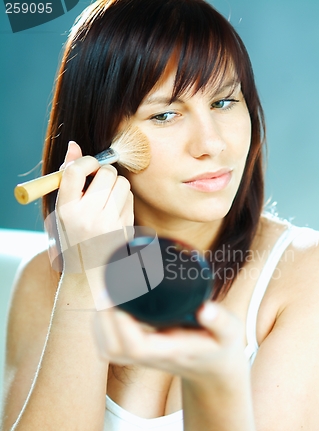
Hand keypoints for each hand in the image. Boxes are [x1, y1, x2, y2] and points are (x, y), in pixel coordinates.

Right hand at [55, 141, 133, 273]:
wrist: (88, 271)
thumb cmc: (73, 235)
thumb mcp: (62, 210)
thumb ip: (69, 178)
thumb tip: (74, 145)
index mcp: (66, 210)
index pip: (75, 171)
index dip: (84, 161)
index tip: (88, 166)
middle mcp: (87, 217)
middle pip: (107, 173)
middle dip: (105, 173)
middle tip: (99, 182)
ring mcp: (109, 224)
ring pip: (123, 184)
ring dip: (116, 185)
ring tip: (105, 200)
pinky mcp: (125, 230)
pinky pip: (130, 200)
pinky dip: (124, 200)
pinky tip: (114, 212)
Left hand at [93, 301, 249, 391]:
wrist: (214, 371)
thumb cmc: (220, 347)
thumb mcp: (230, 334)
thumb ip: (221, 322)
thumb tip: (206, 309)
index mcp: (172, 351)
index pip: (138, 347)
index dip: (121, 325)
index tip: (118, 296)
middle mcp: (152, 357)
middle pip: (114, 349)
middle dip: (104, 319)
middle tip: (108, 287)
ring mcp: (141, 358)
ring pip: (107, 350)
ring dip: (100, 322)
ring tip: (106, 293)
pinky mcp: (135, 354)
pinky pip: (107, 347)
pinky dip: (100, 327)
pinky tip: (106, 308)